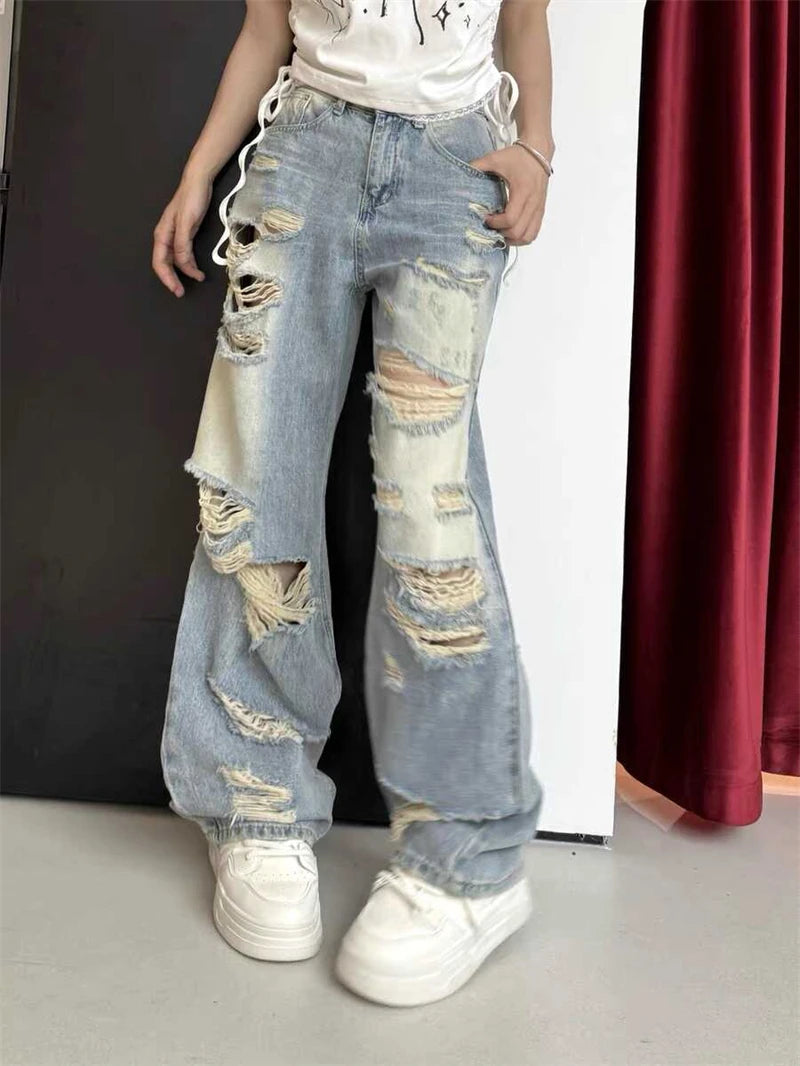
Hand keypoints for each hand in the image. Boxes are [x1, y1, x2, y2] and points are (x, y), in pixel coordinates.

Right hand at [151, 169, 212, 296]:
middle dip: (173, 279)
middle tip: (181, 292)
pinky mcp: (186, 234)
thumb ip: (182, 243)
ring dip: (184, 272)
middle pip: (165, 264)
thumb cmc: (191, 199)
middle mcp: (166, 237)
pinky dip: (190, 263)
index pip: (160, 262)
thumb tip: (181, 262)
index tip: (176, 289)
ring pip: (176, 260)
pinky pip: (184, 254)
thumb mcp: (186, 222)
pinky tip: (197, 268)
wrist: (199, 182)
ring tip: (197, 279)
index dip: (167, 278)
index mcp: (162, 235)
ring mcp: (176, 236)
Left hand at [469, 143, 551, 245]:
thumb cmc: (517, 157)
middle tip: (491, 227)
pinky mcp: (540, 212)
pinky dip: (522, 238)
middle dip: (502, 233)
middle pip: (518, 231)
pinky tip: (511, 232)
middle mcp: (533, 202)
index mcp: (522, 191)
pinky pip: (533, 233)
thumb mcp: (495, 158)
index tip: (486, 218)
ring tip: (500, 232)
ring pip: (527, 237)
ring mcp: (538, 209)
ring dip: (512, 239)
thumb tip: (461, 173)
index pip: (510, 218)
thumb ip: (478, 165)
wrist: (538, 152)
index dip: (495, 223)